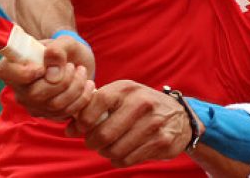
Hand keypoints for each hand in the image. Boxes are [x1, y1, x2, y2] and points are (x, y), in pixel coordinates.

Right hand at [0, 34, 94, 119]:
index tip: (42, 67)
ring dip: (75, 87)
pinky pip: (66, 113)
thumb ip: (57, 51)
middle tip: (73, 66)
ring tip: (81, 71)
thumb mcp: (64, 42)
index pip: (6, 73)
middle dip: (62, 80)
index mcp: (13, 65)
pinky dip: (82, 98)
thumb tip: (53, 74)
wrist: (75, 61)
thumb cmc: (64, 49)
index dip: (24, 73)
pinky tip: (87, 84)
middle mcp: (19, 89)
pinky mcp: (49, 115)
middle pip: (35, 94)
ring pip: (54, 105)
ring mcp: (33, 105)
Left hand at [67, 80, 190, 167]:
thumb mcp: (120, 97)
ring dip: (105, 153)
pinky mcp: (162, 142)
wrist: (179, 116)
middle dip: (92, 142)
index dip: (84, 119)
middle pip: (105, 133)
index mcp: (127, 88)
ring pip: (116, 150)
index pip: (98, 101)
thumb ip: (94, 108)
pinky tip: (120, 154)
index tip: (80, 128)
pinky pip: (129, 159)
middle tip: (93, 142)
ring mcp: (154, 123)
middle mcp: (142, 103)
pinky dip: (118, 160)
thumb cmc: (139, 106)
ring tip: (106, 148)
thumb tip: (69, 129)